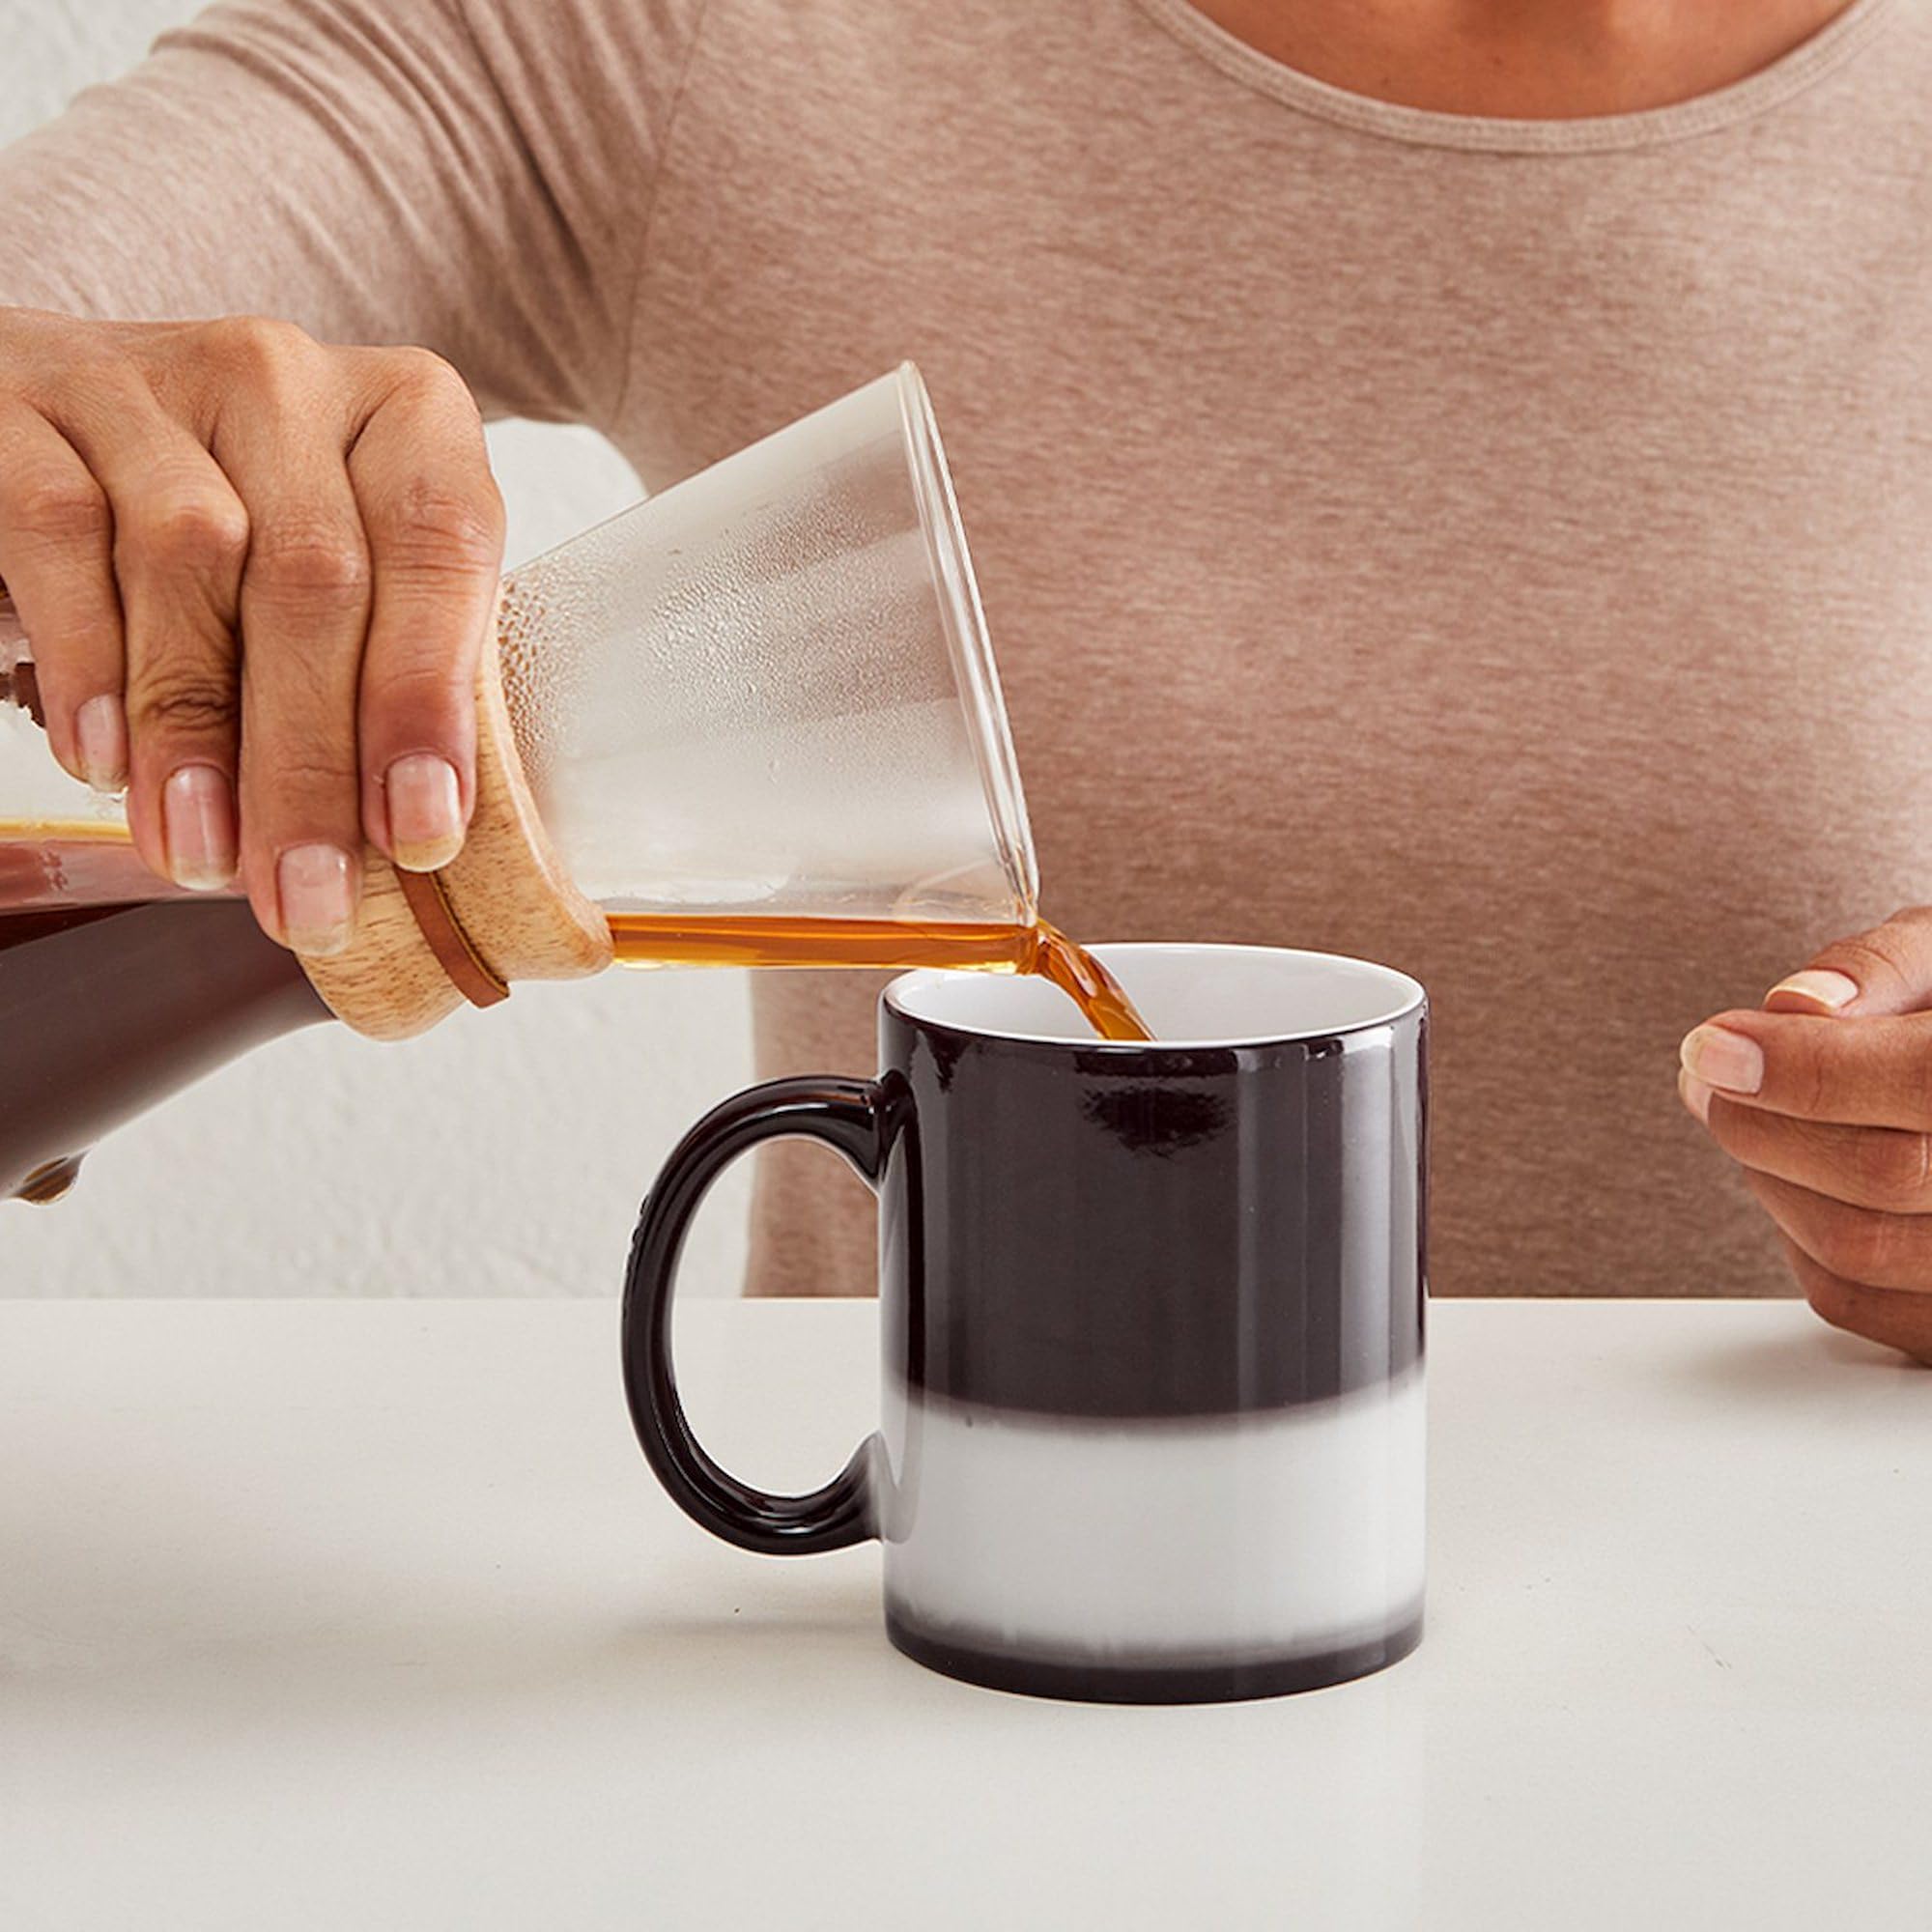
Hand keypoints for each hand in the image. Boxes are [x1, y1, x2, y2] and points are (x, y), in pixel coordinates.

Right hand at [0, 306, 503, 953]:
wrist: (65, 415)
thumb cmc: (244, 539)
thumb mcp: (345, 579)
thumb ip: (384, 673)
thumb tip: (410, 848)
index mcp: (405, 414)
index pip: (441, 550)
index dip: (428, 700)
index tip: (420, 833)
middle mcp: (286, 378)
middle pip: (315, 578)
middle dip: (309, 764)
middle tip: (303, 896)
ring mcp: (150, 376)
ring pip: (190, 558)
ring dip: (197, 730)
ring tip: (204, 851)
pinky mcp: (24, 403)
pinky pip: (58, 532)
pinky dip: (86, 662)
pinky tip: (101, 758)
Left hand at [1679, 909, 1931, 1362]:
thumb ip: (1881, 971)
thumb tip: (1797, 1005)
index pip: (1921, 1080)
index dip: (1802, 1064)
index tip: (1712, 1045)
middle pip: (1881, 1171)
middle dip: (1763, 1120)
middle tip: (1711, 1076)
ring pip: (1856, 1248)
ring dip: (1772, 1179)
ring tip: (1758, 1121)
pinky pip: (1851, 1300)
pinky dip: (1795, 1240)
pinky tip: (1802, 1183)